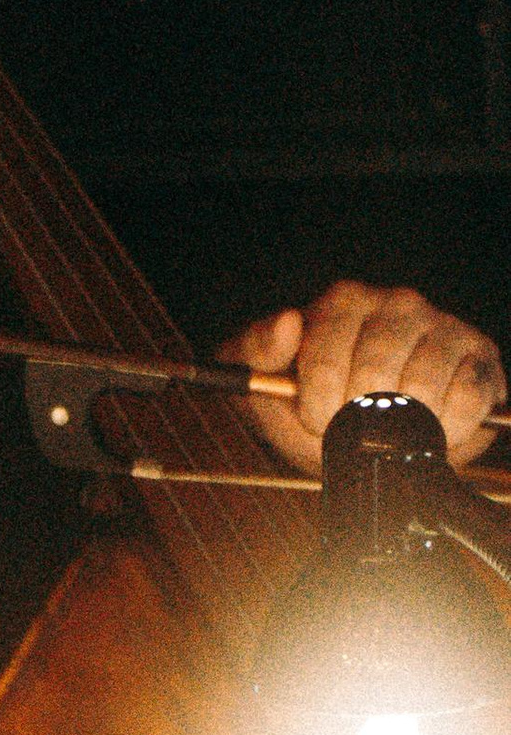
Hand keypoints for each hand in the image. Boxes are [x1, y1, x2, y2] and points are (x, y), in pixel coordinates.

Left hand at [224, 279, 505, 473]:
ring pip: (422, 387)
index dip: (318, 406)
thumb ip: (256, 350)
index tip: (316, 420)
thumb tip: (287, 322)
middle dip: (357, 418)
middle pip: (374, 374)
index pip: (326, 359)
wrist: (360, 431)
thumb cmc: (309, 400)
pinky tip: (430, 427)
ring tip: (389, 427)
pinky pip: (467, 397)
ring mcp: (441, 326)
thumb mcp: (264, 378)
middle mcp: (397, 304)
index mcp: (343, 303)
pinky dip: (447, 427)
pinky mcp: (478, 355)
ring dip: (400, 425)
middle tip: (353, 426)